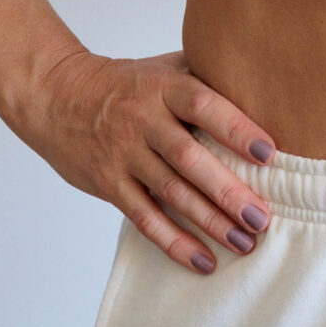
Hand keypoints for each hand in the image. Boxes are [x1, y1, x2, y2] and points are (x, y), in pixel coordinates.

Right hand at [19, 49, 277, 273]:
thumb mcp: (162, 66)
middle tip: (262, 217)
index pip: (202, 105)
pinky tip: (203, 260)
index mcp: (162, 87)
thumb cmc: (124, 82)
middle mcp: (143, 120)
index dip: (235, 128)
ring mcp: (124, 154)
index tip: (269, 153)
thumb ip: (205, 74)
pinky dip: (174, 242)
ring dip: (209, 222)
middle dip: (228, 191)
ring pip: (170, 193)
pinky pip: (144, 218)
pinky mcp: (109, 183)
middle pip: (189, 158)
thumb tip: (262, 83)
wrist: (57, 95)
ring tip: (244, 243)